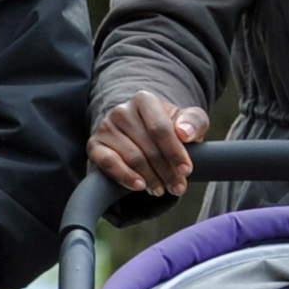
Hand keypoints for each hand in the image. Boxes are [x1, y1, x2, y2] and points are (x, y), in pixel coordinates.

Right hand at [87, 94, 206, 195]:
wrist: (138, 131)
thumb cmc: (166, 128)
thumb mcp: (185, 120)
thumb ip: (194, 121)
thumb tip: (185, 132)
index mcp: (145, 100)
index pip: (160, 128)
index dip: (175, 152)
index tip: (186, 171)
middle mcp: (122, 110)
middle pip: (147, 147)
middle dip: (166, 171)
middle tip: (177, 187)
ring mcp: (106, 127)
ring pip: (132, 158)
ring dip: (150, 178)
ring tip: (161, 189)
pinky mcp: (94, 145)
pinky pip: (108, 163)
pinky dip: (125, 177)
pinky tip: (139, 186)